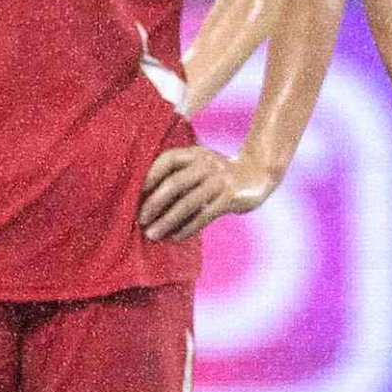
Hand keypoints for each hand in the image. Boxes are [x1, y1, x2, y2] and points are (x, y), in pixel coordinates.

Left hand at [139, 143, 275, 240]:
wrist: (257, 175)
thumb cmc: (217, 175)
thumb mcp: (200, 165)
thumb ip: (179, 174)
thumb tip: (144, 200)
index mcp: (195, 153)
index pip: (167, 160)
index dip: (149, 175)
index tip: (134, 193)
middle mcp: (207, 163)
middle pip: (175, 183)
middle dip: (154, 203)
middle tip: (140, 220)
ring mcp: (220, 179)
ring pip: (188, 203)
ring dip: (167, 221)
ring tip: (152, 234)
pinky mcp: (230, 197)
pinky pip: (204, 215)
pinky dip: (188, 228)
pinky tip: (175, 238)